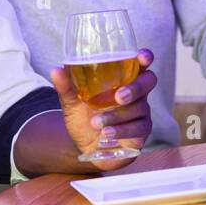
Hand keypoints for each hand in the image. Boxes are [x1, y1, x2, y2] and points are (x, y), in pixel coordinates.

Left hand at [50, 48, 156, 170]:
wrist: (85, 147)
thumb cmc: (85, 118)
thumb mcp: (72, 102)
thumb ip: (66, 86)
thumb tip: (56, 69)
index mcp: (122, 79)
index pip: (139, 64)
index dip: (144, 58)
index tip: (142, 57)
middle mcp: (136, 92)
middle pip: (149, 81)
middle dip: (136, 88)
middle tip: (118, 96)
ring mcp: (141, 111)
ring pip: (139, 108)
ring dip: (116, 115)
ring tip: (96, 123)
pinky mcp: (142, 130)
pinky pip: (137, 128)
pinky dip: (120, 130)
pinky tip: (106, 133)